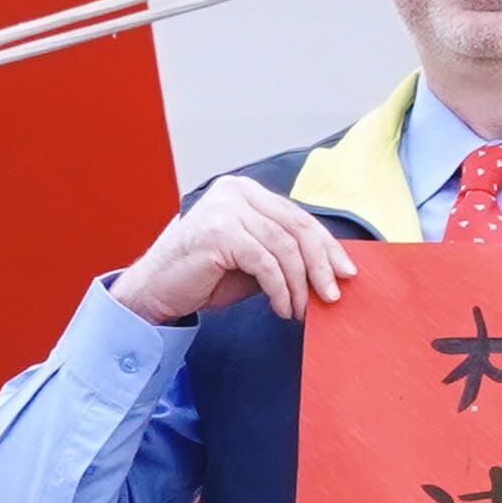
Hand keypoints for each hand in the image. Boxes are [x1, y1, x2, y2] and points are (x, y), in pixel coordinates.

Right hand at [110, 174, 357, 326]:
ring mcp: (226, 209)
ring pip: (285, 247)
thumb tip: (331, 269)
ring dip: (299, 285)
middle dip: (322, 265)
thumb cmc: (203, 277)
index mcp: (246, 192)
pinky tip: (281, 308)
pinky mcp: (219, 232)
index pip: (298, 217)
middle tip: (333, 295)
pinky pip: (266, 263)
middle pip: (297, 227)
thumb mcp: (252, 260)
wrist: (154, 292)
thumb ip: (283, 253)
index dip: (327, 246)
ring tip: (300, 310)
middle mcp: (236, 192)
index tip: (347, 273)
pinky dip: (280, 290)